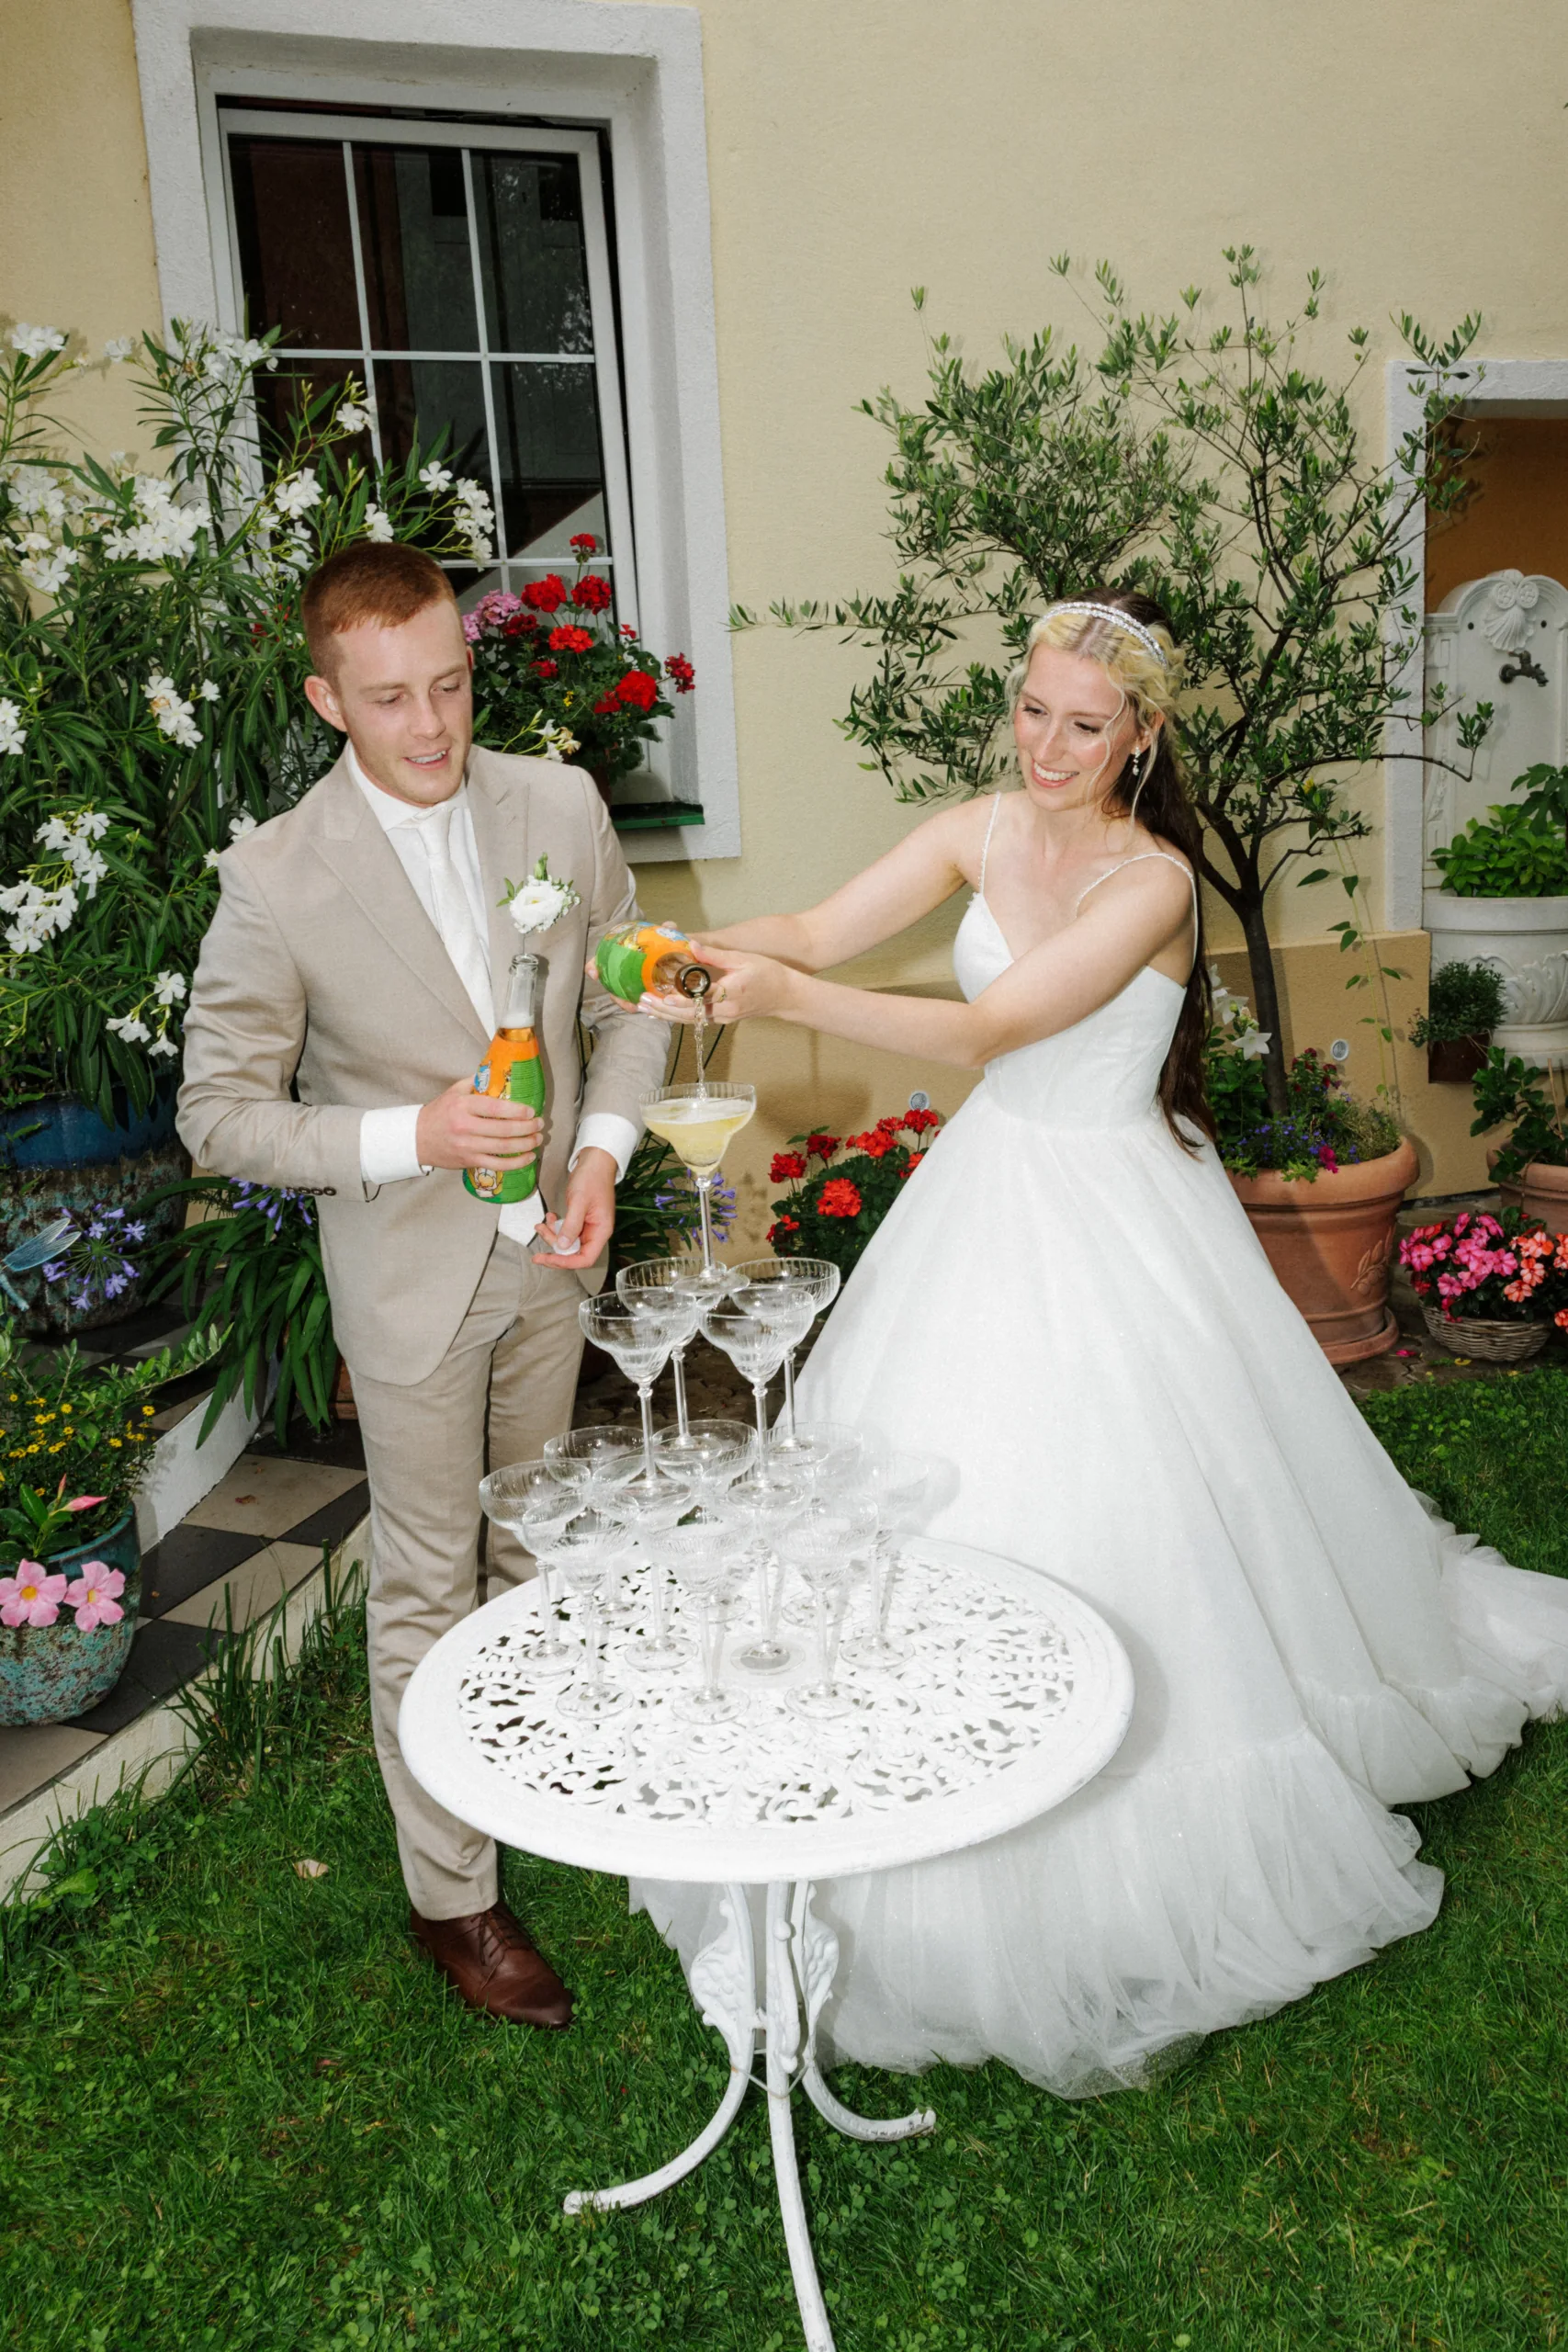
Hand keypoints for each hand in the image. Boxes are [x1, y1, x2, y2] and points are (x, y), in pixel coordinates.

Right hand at [415, 1075, 544, 1173]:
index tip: (531, 1111)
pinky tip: (528, 1157)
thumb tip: (499, 1073)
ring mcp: (468, 1146)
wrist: (418, 1138)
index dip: (517, 1111)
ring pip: (503, 1148)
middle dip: (527, 1128)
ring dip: (526, 1144)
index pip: (495, 1108)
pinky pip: (497, 1165)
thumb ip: (475, 1082)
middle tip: (540, 1124)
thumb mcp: (454, 1092)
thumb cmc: (439, 1113)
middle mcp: (465, 1127)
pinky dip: (516, 1162)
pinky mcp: (469, 1161)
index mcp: (463, 1106)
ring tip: (538, 1139)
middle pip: (504, 1129)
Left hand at [532, 1146, 616, 1268]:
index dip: (566, 1262)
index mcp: (601, 1231)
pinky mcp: (580, 1219)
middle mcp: (595, 1232)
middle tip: (538, 1253)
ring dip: (551, 1236)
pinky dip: (554, 1227)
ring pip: (567, 1242)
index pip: (585, 1258)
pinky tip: (549, 1217)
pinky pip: (565, 1230)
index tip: (548, 1259)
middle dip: (555, 1251)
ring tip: (540, 1225)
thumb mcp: (579, 1201)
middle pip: (574, 1253)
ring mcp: (587, 1226)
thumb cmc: (592, 1178)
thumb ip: (571, 1225)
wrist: (594, 1161)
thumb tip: (562, 1246)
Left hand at [640, 941, 793, 1025]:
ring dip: (666, 1015)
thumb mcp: (743, 958)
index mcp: (731, 993)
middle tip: (642, 1002)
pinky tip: (661, 1012)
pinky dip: (677, 1016)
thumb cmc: (768, 974)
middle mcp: (725, 1010)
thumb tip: (690, 945)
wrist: (786, 996)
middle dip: (664, 1010)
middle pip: (689, 1015)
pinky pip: (695, 1019)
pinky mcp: (721, 1019)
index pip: (701, 999)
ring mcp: (723, 1018)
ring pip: (689, 1020)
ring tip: (645, 1007)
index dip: (680, 1000)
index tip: (663, 997)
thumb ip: (714, 954)